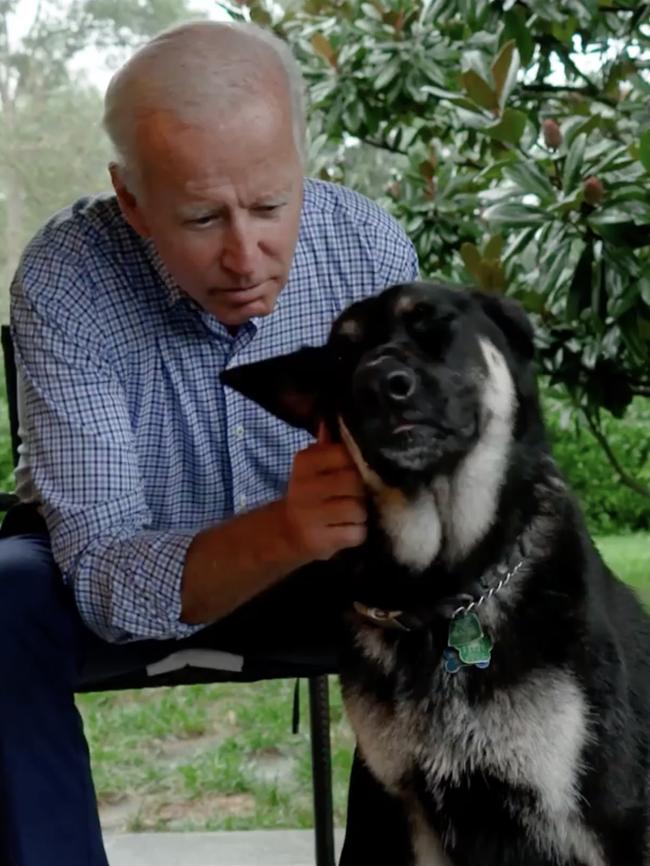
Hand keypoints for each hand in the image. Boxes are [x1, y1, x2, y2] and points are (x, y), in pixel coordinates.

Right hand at [280, 422, 367, 561]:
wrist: (285, 532)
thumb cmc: (308, 494)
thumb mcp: (312, 468)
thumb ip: (327, 447)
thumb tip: (333, 419)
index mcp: (305, 463)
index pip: (344, 454)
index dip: (356, 464)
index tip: (353, 472)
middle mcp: (305, 487)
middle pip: (354, 482)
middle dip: (361, 491)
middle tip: (355, 496)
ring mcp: (311, 515)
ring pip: (358, 509)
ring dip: (360, 514)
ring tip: (350, 514)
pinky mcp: (320, 541)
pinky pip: (356, 533)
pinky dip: (357, 533)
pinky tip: (346, 530)